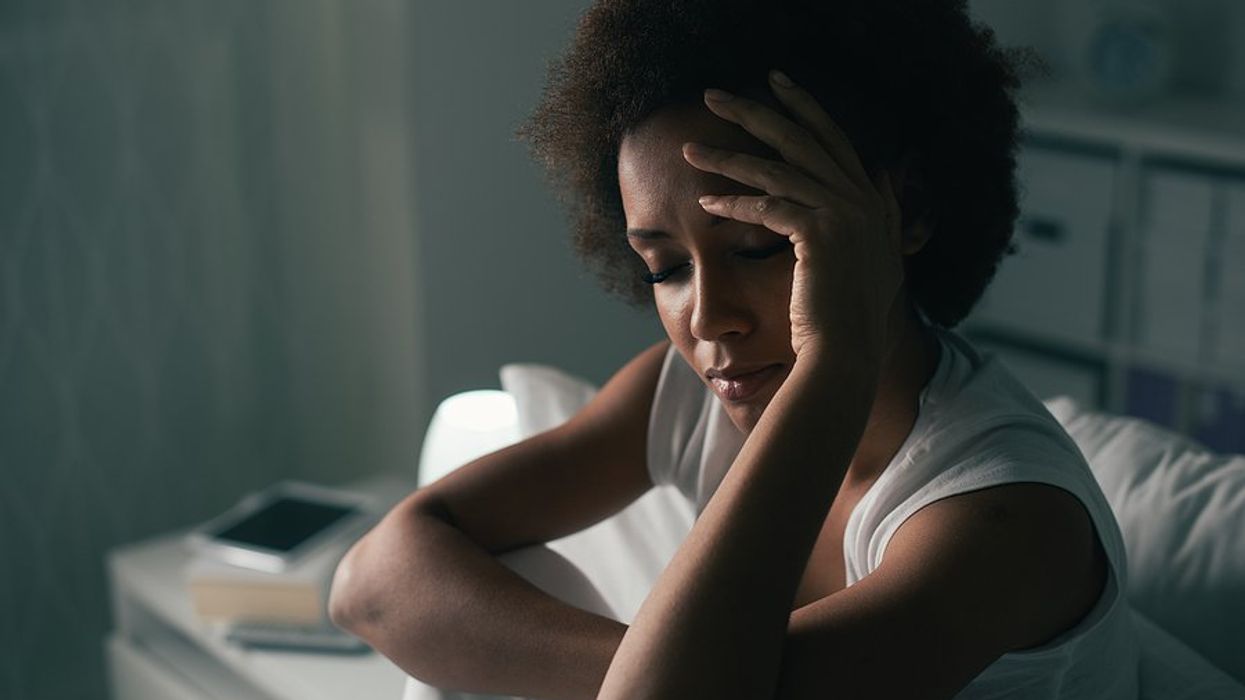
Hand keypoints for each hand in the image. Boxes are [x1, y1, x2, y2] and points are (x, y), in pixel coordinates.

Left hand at [682, 71, 903, 366]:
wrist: (847, 352)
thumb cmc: (846, 317)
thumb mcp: (870, 260)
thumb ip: (876, 217)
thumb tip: (879, 177)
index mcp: (873, 201)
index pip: (834, 139)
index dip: (805, 107)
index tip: (776, 83)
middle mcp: (863, 200)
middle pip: (801, 139)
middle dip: (754, 111)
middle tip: (714, 94)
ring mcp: (845, 214)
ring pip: (775, 171)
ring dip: (726, 158)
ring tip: (690, 150)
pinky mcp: (820, 234)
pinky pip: (767, 208)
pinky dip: (733, 205)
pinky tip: (705, 205)